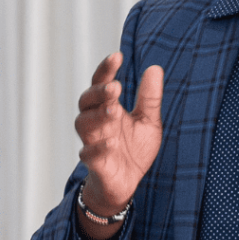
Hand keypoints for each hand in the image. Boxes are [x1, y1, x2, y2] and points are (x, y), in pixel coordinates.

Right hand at [75, 53, 163, 223]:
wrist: (127, 183)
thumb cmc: (133, 149)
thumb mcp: (148, 121)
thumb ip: (149, 98)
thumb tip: (155, 68)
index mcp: (108, 107)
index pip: (101, 83)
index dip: (106, 69)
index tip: (117, 56)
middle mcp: (96, 121)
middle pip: (87, 100)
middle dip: (99, 93)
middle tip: (115, 88)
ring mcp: (93, 141)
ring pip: (83, 124)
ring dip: (97, 116)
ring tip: (113, 112)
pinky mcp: (94, 163)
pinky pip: (88, 154)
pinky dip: (98, 148)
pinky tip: (112, 143)